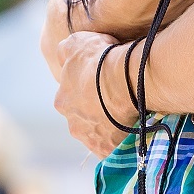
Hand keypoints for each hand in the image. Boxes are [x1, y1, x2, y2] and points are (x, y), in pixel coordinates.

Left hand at [54, 34, 135, 157]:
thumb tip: (64, 56)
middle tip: (113, 100)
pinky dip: (120, 140)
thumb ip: (66, 51)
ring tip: (126, 115)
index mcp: (62, 101)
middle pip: (83, 119)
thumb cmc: (100, 58)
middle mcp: (72, 124)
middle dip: (95, 112)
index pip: (71, 98)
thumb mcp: (76, 43)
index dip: (86, 90)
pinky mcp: (108, 150)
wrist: (125, 79)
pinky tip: (131, 130)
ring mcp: (90, 140)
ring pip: (98, 134)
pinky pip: (113, 146)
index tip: (100, 84)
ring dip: (107, 127)